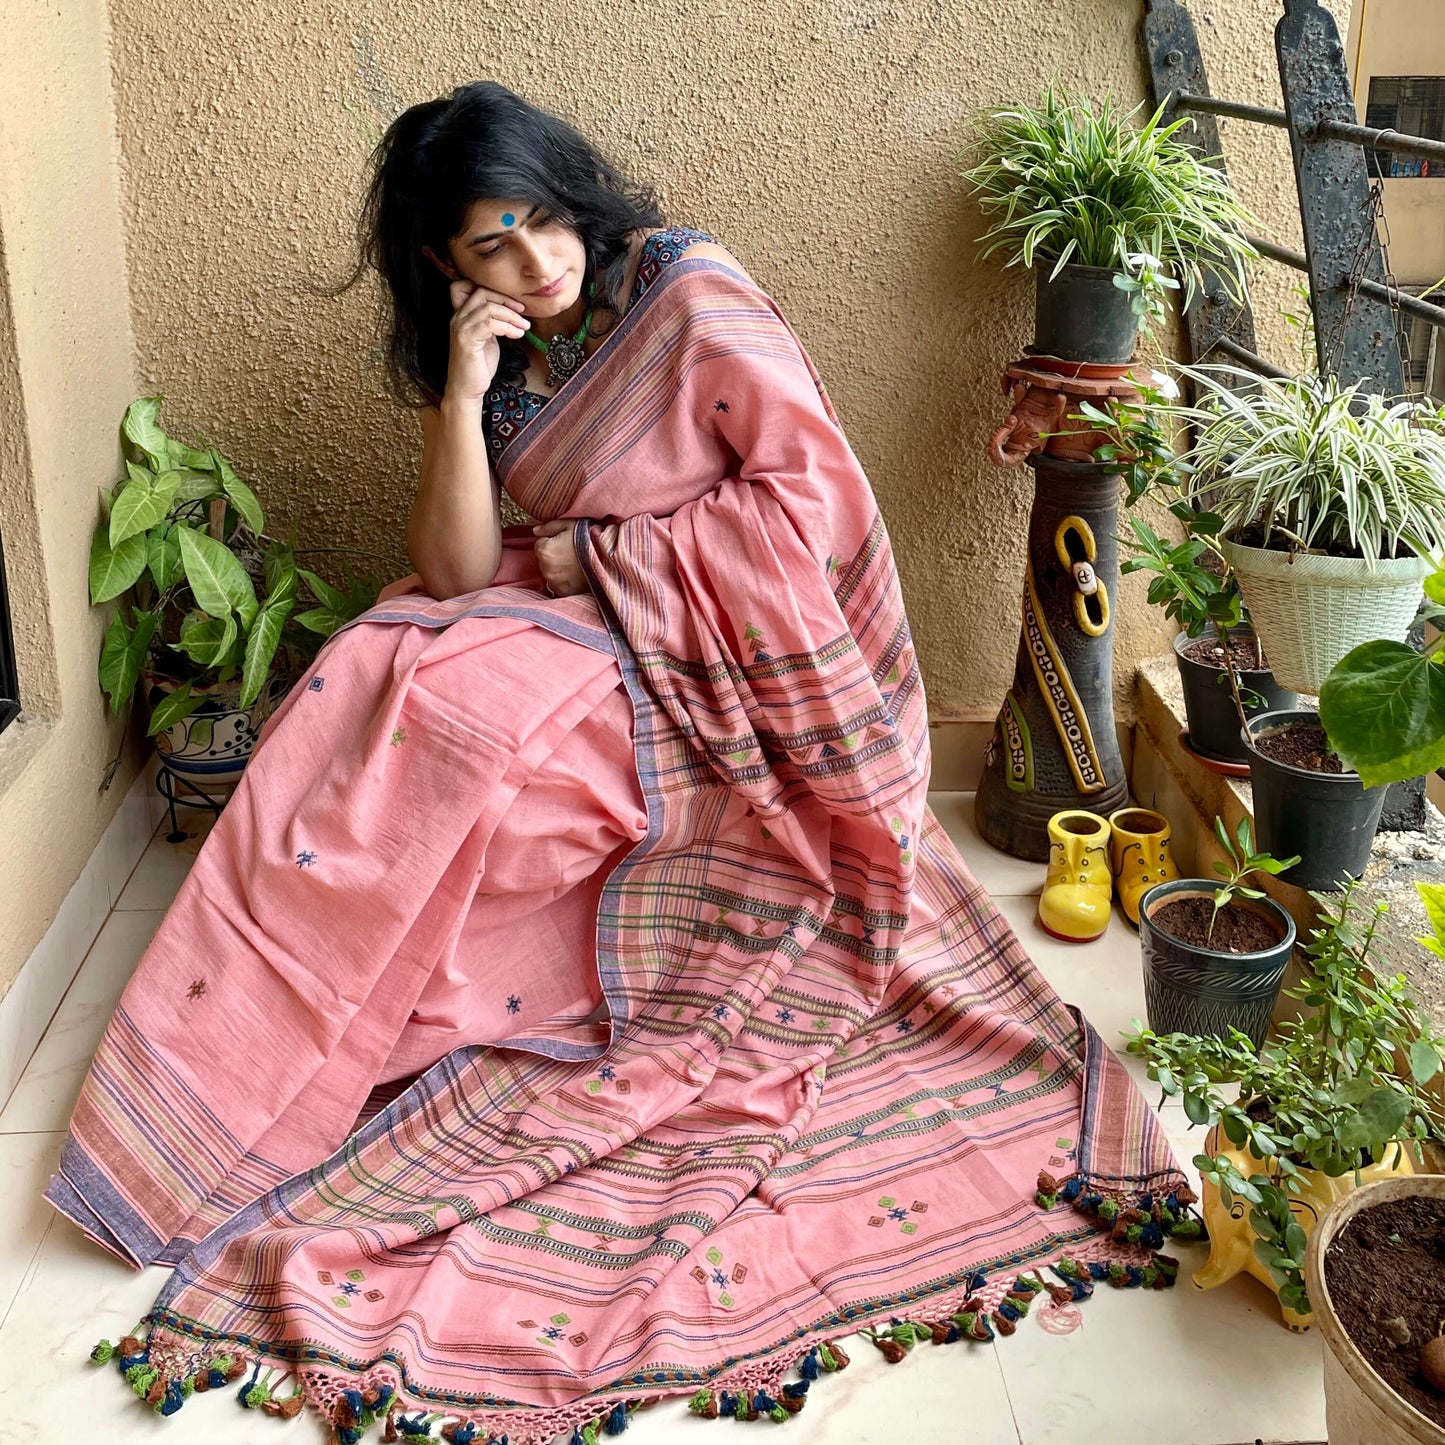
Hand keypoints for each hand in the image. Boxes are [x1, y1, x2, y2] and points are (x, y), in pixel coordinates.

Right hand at [445, 278, 529, 403]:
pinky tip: (517, 335)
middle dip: (505, 299)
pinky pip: (490, 324)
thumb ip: (492, 323)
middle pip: (481, 292)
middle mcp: (457, 318)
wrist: (467, 390)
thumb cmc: (478, 366)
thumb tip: (511, 312)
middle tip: (522, 311)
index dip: (488, 288)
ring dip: (511, 316)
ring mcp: (461, 328)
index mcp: (461, 315)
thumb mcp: (487, 339)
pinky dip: (508, 327)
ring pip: (489, 308)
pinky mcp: (467, 340)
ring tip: (524, 327)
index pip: (465, 286)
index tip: (509, 302)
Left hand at [532, 518, 589, 596]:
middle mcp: (546, 569)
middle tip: (572, 553)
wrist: (609, 558)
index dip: (553, 542)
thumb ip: (549, 527)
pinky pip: (559, 586)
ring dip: (559, 570)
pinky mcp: (564, 592)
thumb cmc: (590, 538)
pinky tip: (577, 575)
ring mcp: (555, 583)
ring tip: (576, 564)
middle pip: (544, 560)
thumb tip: (535, 530)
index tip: (566, 542)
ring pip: (551, 573)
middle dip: (554, 556)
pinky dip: (566, 581)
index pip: (540, 544)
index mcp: (544, 551)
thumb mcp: (570, 525)